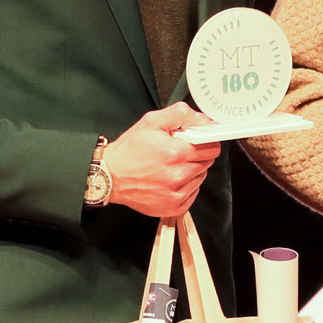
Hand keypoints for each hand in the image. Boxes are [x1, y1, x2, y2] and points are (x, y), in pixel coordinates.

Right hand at [104, 103, 220, 216]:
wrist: (110, 176)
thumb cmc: (129, 150)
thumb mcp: (152, 121)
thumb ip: (181, 114)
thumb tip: (204, 120)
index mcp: (178, 154)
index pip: (213, 147)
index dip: (204, 141)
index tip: (193, 141)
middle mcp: (179, 176)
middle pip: (208, 162)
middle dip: (196, 154)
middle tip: (176, 152)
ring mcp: (177, 194)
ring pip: (201, 177)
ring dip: (191, 170)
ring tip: (169, 166)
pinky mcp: (174, 207)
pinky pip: (193, 193)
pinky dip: (185, 186)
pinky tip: (168, 179)